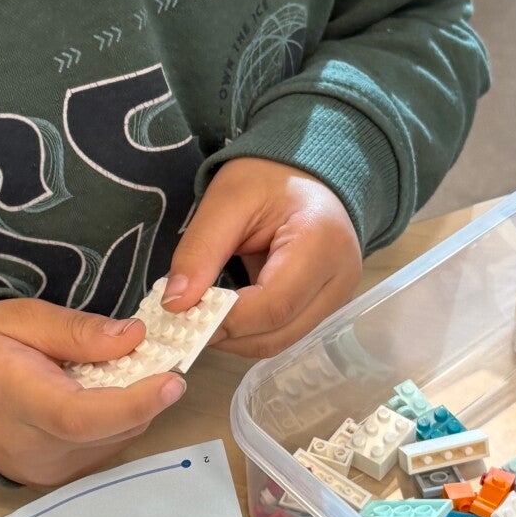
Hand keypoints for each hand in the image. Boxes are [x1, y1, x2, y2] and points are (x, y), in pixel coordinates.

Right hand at [0, 299, 183, 486]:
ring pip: (114, 443)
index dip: (134, 402)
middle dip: (143, 396)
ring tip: (114, 373)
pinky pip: (102, 451)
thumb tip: (134, 338)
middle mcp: (33, 449)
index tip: (173, 381)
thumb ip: (78, 331)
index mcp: (18, 402)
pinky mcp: (54, 478)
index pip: (83, 417)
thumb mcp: (21, 319)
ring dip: (130, 409)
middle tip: (152, 358)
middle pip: (110, 431)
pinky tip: (97, 396)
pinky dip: (114, 423)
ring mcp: (44, 471)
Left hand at [164, 159, 361, 362]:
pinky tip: (223, 314)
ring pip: (280, 342)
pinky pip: (283, 333)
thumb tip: (174, 304)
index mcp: (323, 241)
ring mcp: (338, 297)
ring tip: (200, 316)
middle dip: (226, 334)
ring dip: (235, 338)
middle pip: (278, 332)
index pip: (273, 304)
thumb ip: (200, 251)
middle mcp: (340, 278)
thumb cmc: (269, 177)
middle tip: (182, 320)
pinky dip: (249, 331)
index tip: (179, 314)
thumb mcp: (227, 200)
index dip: (224, 319)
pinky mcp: (326, 307)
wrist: (306, 175)